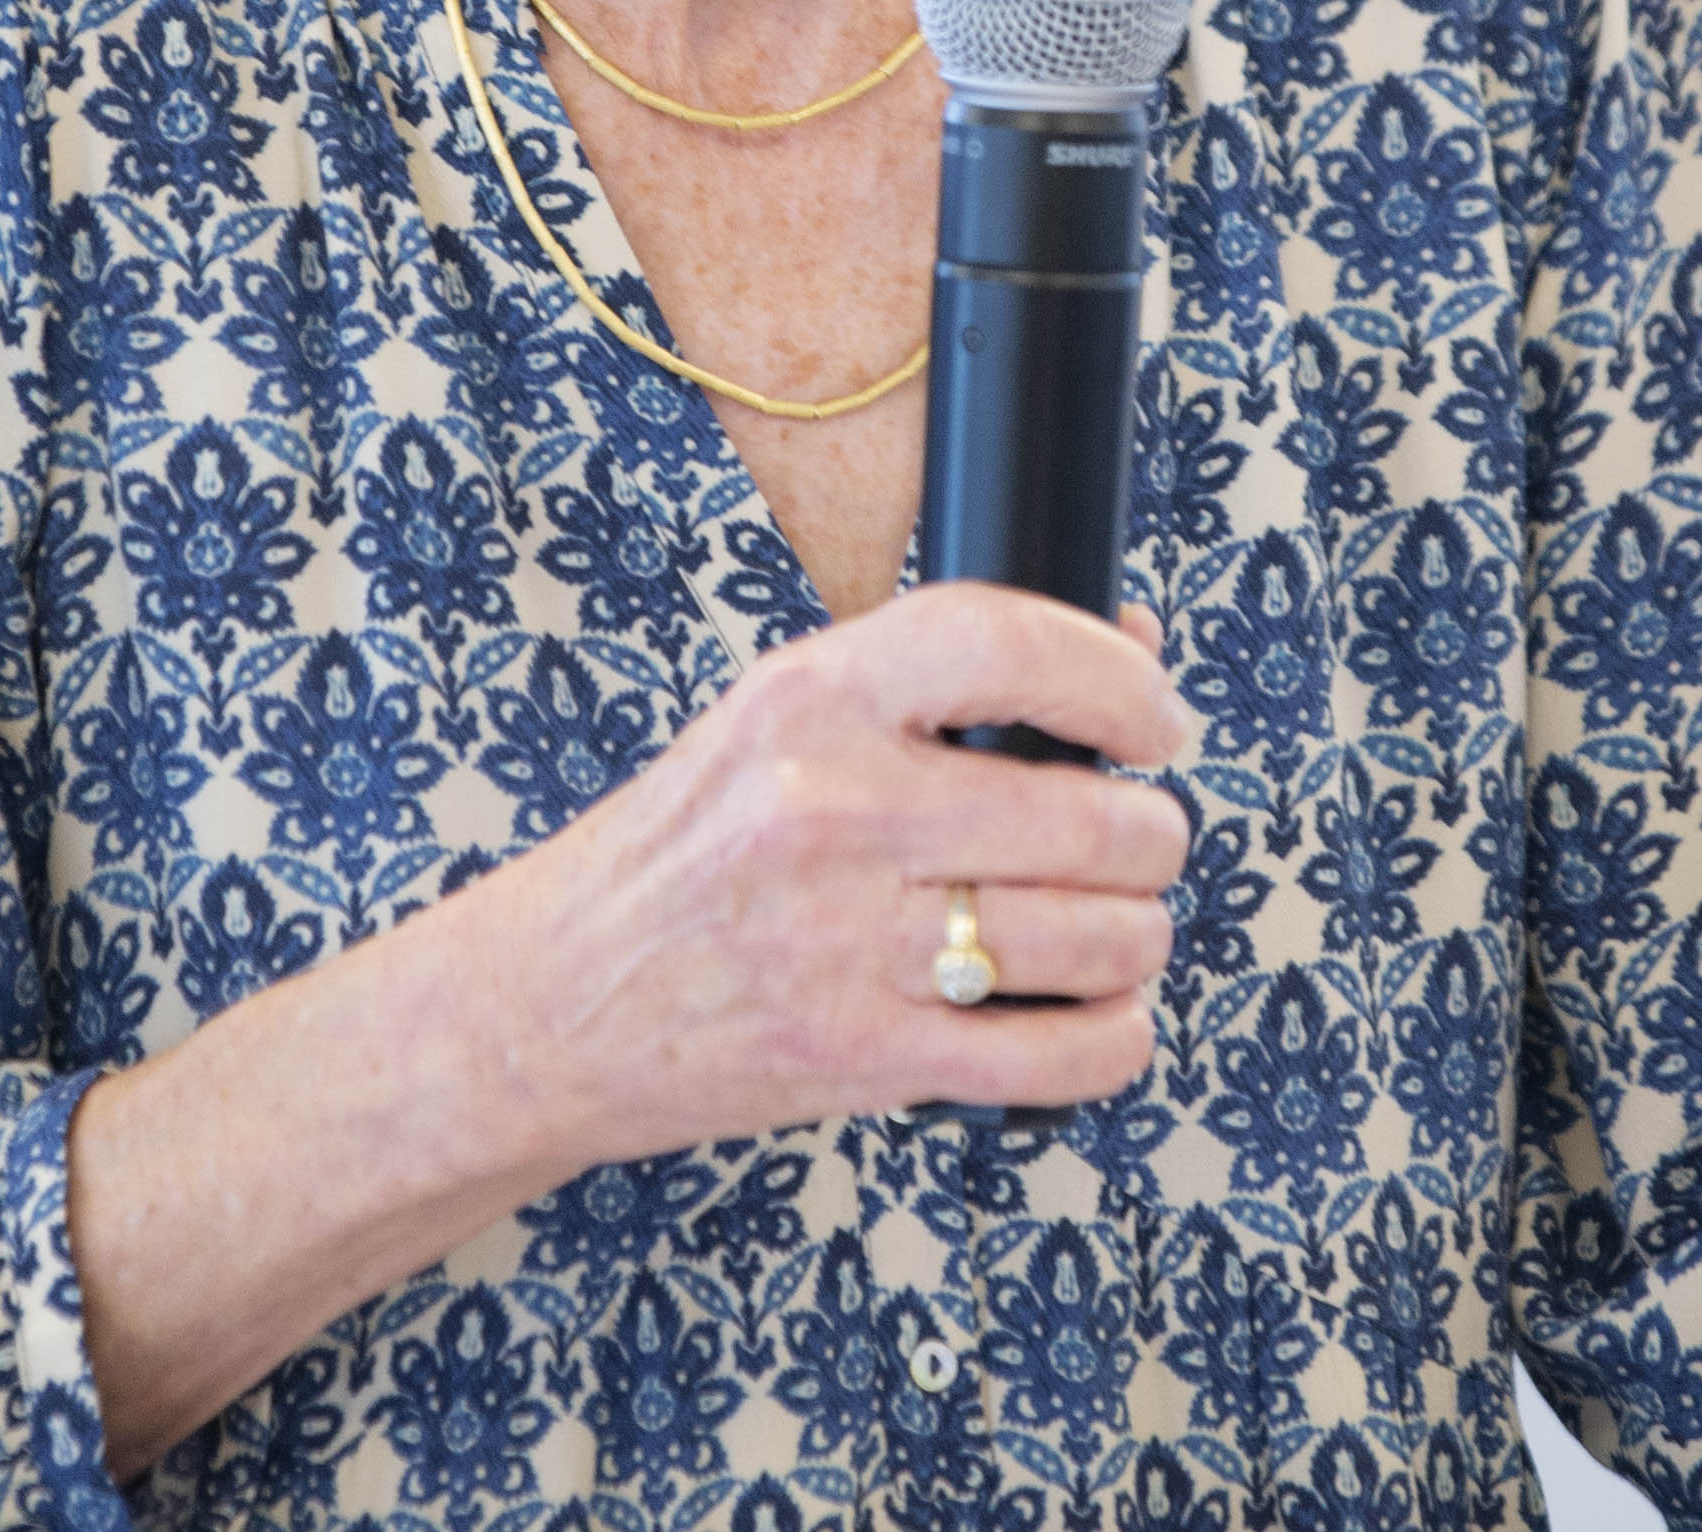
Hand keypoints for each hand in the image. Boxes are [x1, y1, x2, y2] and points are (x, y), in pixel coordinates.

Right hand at [472, 579, 1203, 1157]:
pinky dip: (1112, 1037)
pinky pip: (1059, 1053)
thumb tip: (1132, 650)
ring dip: (1138, 937)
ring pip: (1096, 936)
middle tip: (1136, 844)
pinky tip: (1096, 1014)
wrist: (546, 1004)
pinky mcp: (861, 1057)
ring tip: (1113, 928)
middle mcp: (828, 809)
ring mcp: (846, 941)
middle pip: (1088, 817)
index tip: (1155, 721)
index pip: (1007, 644)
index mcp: (808, 699)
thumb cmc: (678, 858)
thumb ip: (937, 684)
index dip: (1117, 682)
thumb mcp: (777, 723)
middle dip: (1149, 838)